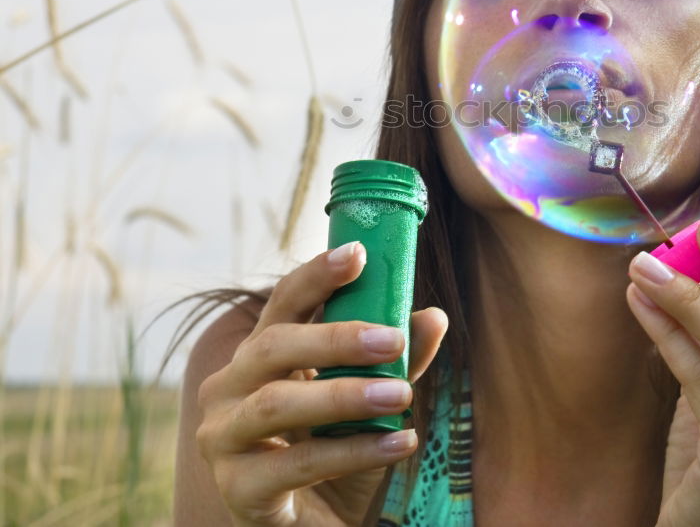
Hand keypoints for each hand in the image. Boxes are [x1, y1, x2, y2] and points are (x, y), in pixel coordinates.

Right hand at [195, 242, 448, 526]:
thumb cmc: (334, 453)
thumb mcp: (370, 402)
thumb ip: (394, 361)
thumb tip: (433, 316)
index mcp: (260, 356)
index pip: (282, 303)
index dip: (316, 275)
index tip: (358, 254)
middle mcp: (229, 388)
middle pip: (273, 346)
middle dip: (335, 338)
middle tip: (391, 339)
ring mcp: (225, 438)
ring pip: (278, 404)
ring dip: (345, 395)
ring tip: (403, 394)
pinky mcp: (238, 489)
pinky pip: (296, 463)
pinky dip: (354, 451)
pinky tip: (400, 442)